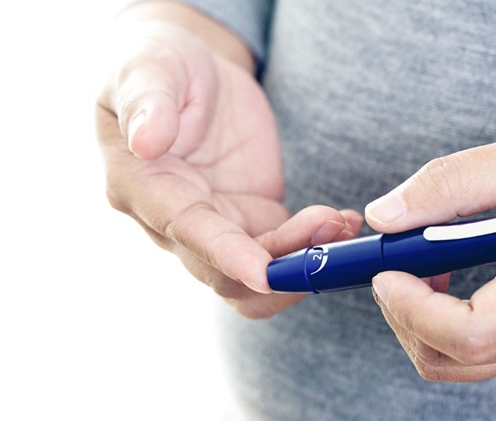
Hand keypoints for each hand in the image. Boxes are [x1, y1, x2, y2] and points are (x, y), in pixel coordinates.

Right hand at [96, 19, 361, 318]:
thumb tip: (145, 141)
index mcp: (141, 187)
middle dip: (281, 263)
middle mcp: (173, 222)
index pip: (187, 232)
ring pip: (259, 274)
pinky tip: (346, 222)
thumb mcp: (148, 67)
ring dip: (304, 263)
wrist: (193, 71)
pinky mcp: (252, 222)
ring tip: (344, 225)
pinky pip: (284, 253)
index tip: (265, 273)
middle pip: (226, 270)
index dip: (227, 256)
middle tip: (332, 229)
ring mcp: (216, 227)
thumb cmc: (160, 64)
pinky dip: (317, 246)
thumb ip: (147, 101)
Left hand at [364, 117, 495, 381]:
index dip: (410, 307)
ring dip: (421, 320)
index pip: (469, 335)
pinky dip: (446, 320)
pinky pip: (483, 349)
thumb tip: (383, 217)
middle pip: (454, 360)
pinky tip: (449, 274)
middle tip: (392, 259)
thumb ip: (455, 184)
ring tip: (420, 261)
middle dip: (404, 315)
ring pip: (462, 363)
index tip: (384, 263)